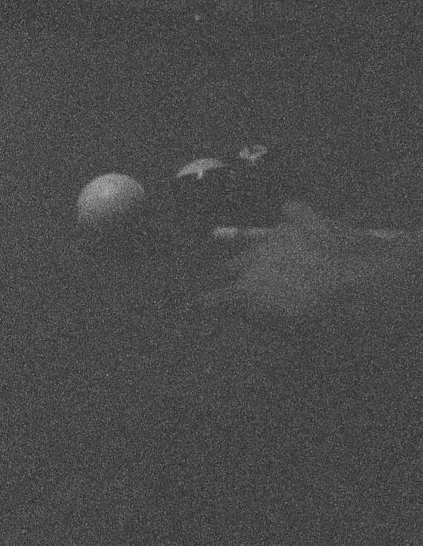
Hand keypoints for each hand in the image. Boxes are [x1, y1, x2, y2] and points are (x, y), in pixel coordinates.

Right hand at [199, 201, 420, 343]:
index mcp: (248, 292)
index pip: (215, 300)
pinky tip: (289, 217)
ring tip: (217, 234)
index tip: (186, 308)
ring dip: (237, 239)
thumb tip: (254, 315)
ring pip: (250, 236)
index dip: (201, 305)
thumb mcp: (293, 332)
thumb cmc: (325, 320)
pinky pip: (290, 213)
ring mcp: (276, 235)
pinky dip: (288, 218)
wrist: (358, 282)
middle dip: (224, 275)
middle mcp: (253, 260)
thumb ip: (267, 321)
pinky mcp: (302, 219)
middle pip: (231, 267)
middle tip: (220, 280)